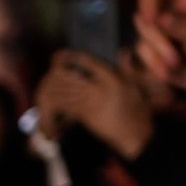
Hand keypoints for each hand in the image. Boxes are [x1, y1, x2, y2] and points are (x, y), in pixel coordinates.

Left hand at [35, 50, 154, 160]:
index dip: (73, 56)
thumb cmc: (136, 109)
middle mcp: (100, 89)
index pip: (89, 62)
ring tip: (48, 82)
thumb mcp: (135, 86)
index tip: (62, 54)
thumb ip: (127, 68)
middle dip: (58, 72)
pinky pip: (66, 106)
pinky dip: (58, 103)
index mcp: (113, 79)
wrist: (133, 134)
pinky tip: (53, 100)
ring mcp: (91, 103)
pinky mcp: (85, 116)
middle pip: (71, 76)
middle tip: (51, 70)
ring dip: (54, 87)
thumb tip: (123, 51)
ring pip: (66, 91)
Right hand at [133, 0, 185, 96]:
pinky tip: (173, 69)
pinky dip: (155, 62)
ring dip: (158, 46)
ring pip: (143, 23)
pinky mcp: (149, 41)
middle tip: (154, 23)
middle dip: (149, 8)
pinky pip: (141, 48)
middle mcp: (176, 1)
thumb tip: (159, 18)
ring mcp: (161, 21)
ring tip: (179, 63)